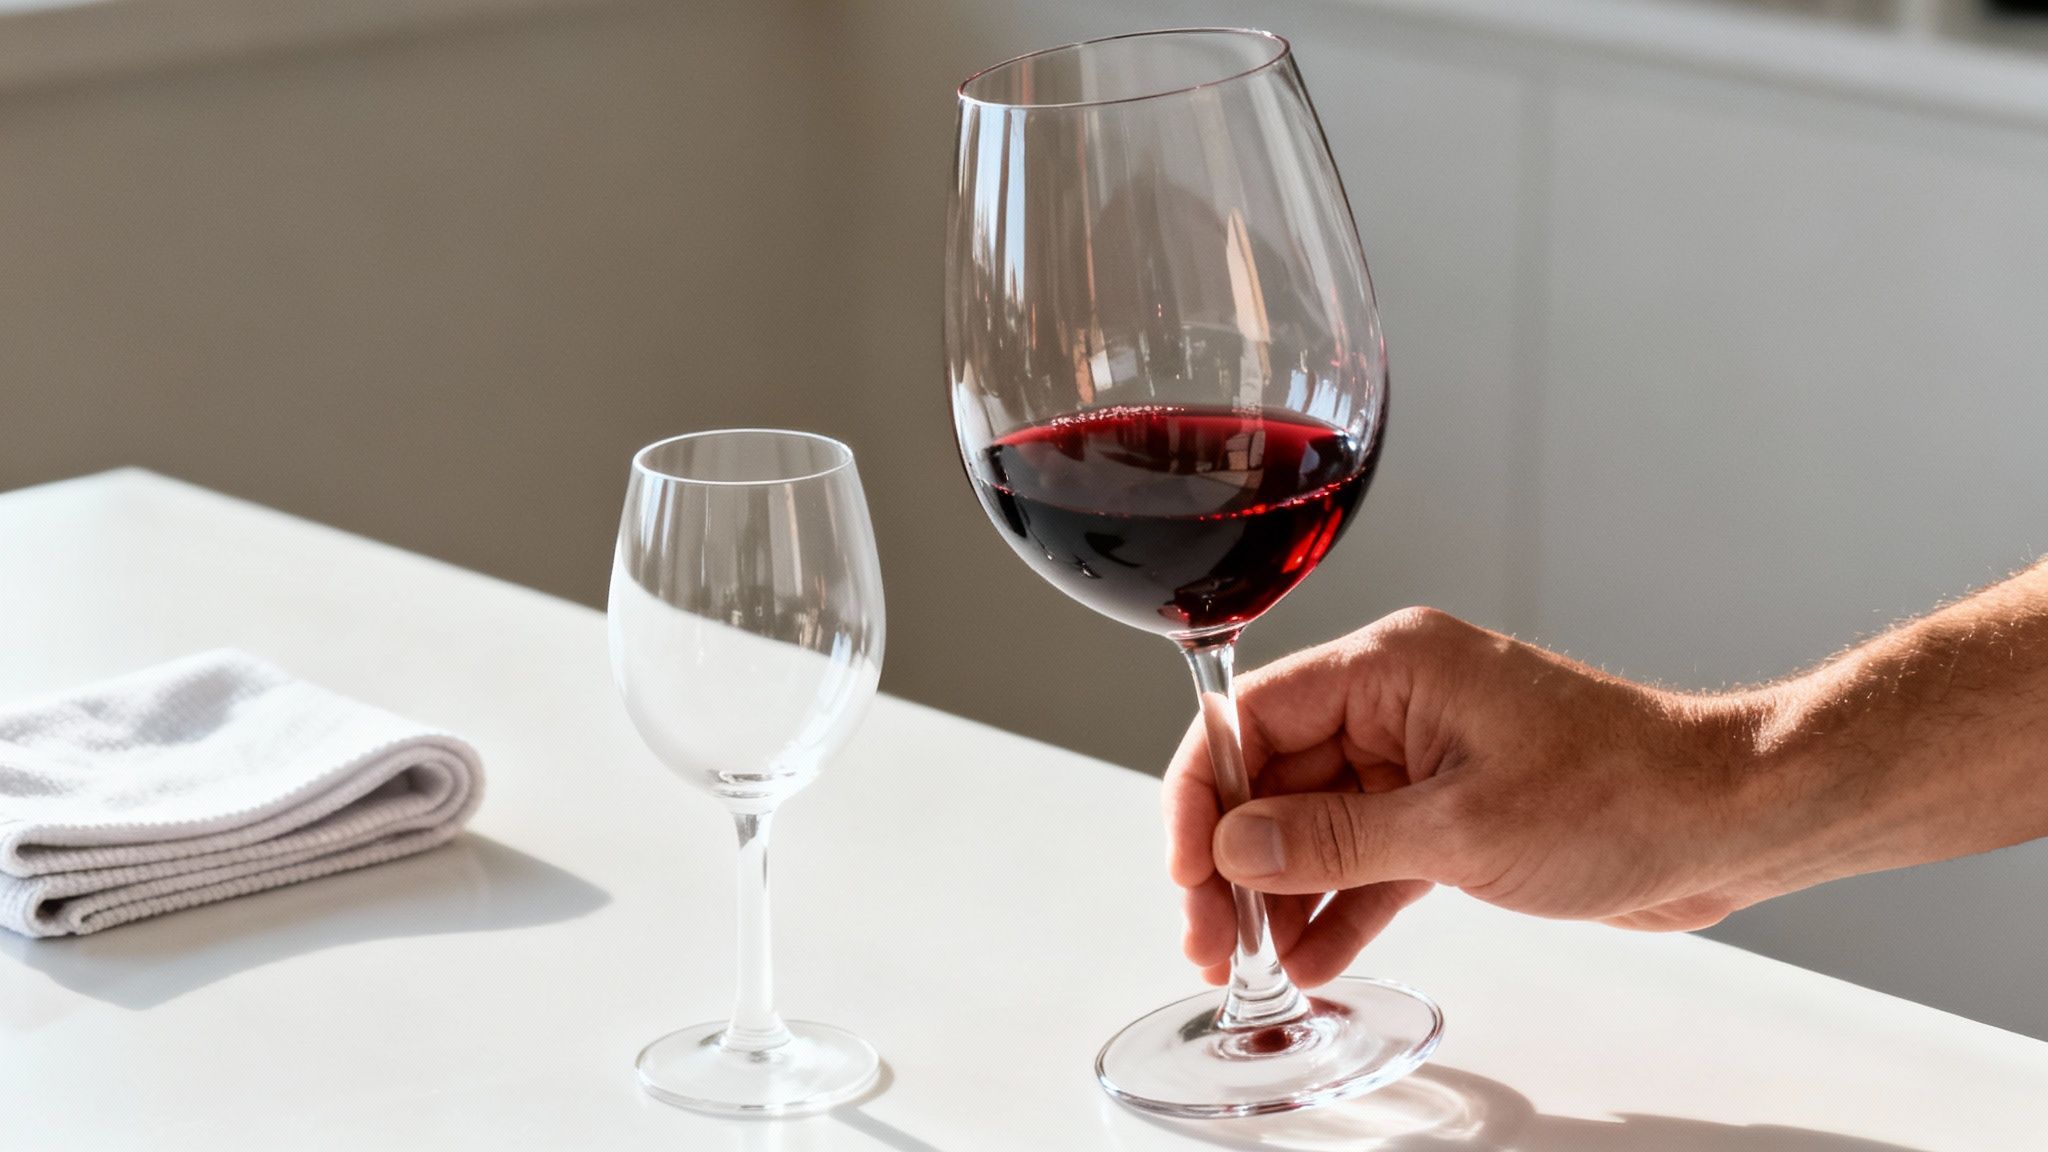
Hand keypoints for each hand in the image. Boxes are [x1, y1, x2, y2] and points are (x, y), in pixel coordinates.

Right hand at [1164, 608, 1779, 987]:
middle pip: (1273, 777)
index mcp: (1391, 667)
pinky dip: (1339, 905)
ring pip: (1314, 824)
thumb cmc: (1625, 793)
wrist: (1729, 822)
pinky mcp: (1452, 811)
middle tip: (1212, 940)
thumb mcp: (1461, 828)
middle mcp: (1397, 703)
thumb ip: (1335, 840)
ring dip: (1280, 894)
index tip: (1185, 869)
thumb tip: (1236, 847)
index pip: (1252, 717)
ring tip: (1251, 966)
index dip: (1201, 794)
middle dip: (1235, 861)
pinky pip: (1367, 856)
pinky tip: (1310, 959)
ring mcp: (1423, 758)